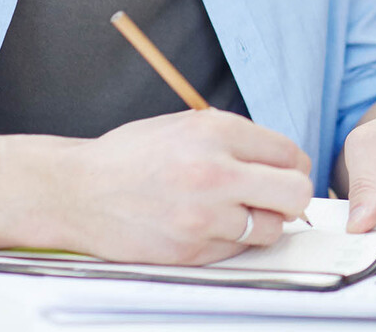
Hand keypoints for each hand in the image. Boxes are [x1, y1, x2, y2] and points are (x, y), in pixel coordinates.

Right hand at [64, 110, 312, 264]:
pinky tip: (212, 225)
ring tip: (240, 210)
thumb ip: (240, 139)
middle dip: (293, 195)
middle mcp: (215, 174)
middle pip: (295, 192)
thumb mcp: (191, 124)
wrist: (79, 192)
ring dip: (264, 221)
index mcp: (218, 133)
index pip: (290, 153)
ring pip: (271, 229)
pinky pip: (237, 250)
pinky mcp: (189, 251)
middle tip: (278, 195)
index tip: (285, 170)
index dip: (294, 164)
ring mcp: (202, 217)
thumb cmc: (136, 155)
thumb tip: (286, 161)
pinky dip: (234, 240)